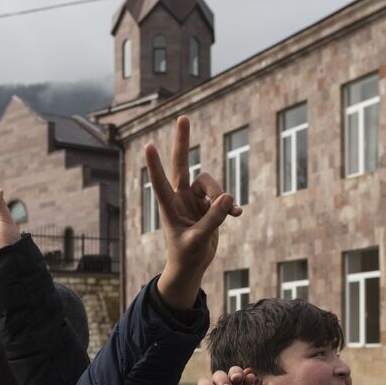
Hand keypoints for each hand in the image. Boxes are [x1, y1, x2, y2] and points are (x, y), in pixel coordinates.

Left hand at [147, 116, 242, 309]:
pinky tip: (237, 214)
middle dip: (183, 142)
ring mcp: (194, 200)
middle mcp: (180, 198)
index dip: (155, 165)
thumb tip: (228, 198)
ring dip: (221, 194)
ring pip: (210, 184)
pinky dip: (230, 205)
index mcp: (169, 207)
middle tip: (182, 118)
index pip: (160, 182)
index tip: (148, 146)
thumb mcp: (199, 240)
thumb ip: (213, 220)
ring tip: (229, 212)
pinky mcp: (208, 206)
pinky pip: (222, 197)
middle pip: (181, 164)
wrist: (192, 266)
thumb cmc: (187, 256)